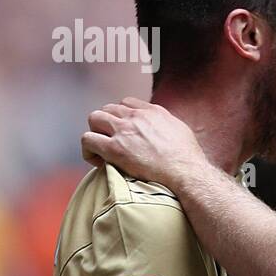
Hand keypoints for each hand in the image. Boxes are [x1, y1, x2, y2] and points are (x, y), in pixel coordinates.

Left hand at [80, 98, 207, 188]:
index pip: (126, 103)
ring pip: (94, 119)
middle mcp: (136, 117)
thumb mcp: (180, 130)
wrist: (186, 172)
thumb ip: (166, 123)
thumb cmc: (188, 158)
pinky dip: (89, 150)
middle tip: (111, 141)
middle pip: (108, 109)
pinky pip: (88, 140)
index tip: (125, 131)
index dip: (122, 116)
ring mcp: (124, 131)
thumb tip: (162, 128)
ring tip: (102, 150)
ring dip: (95, 133)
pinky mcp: (114, 148)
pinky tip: (99, 161)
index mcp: (153, 111)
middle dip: (106, 124)